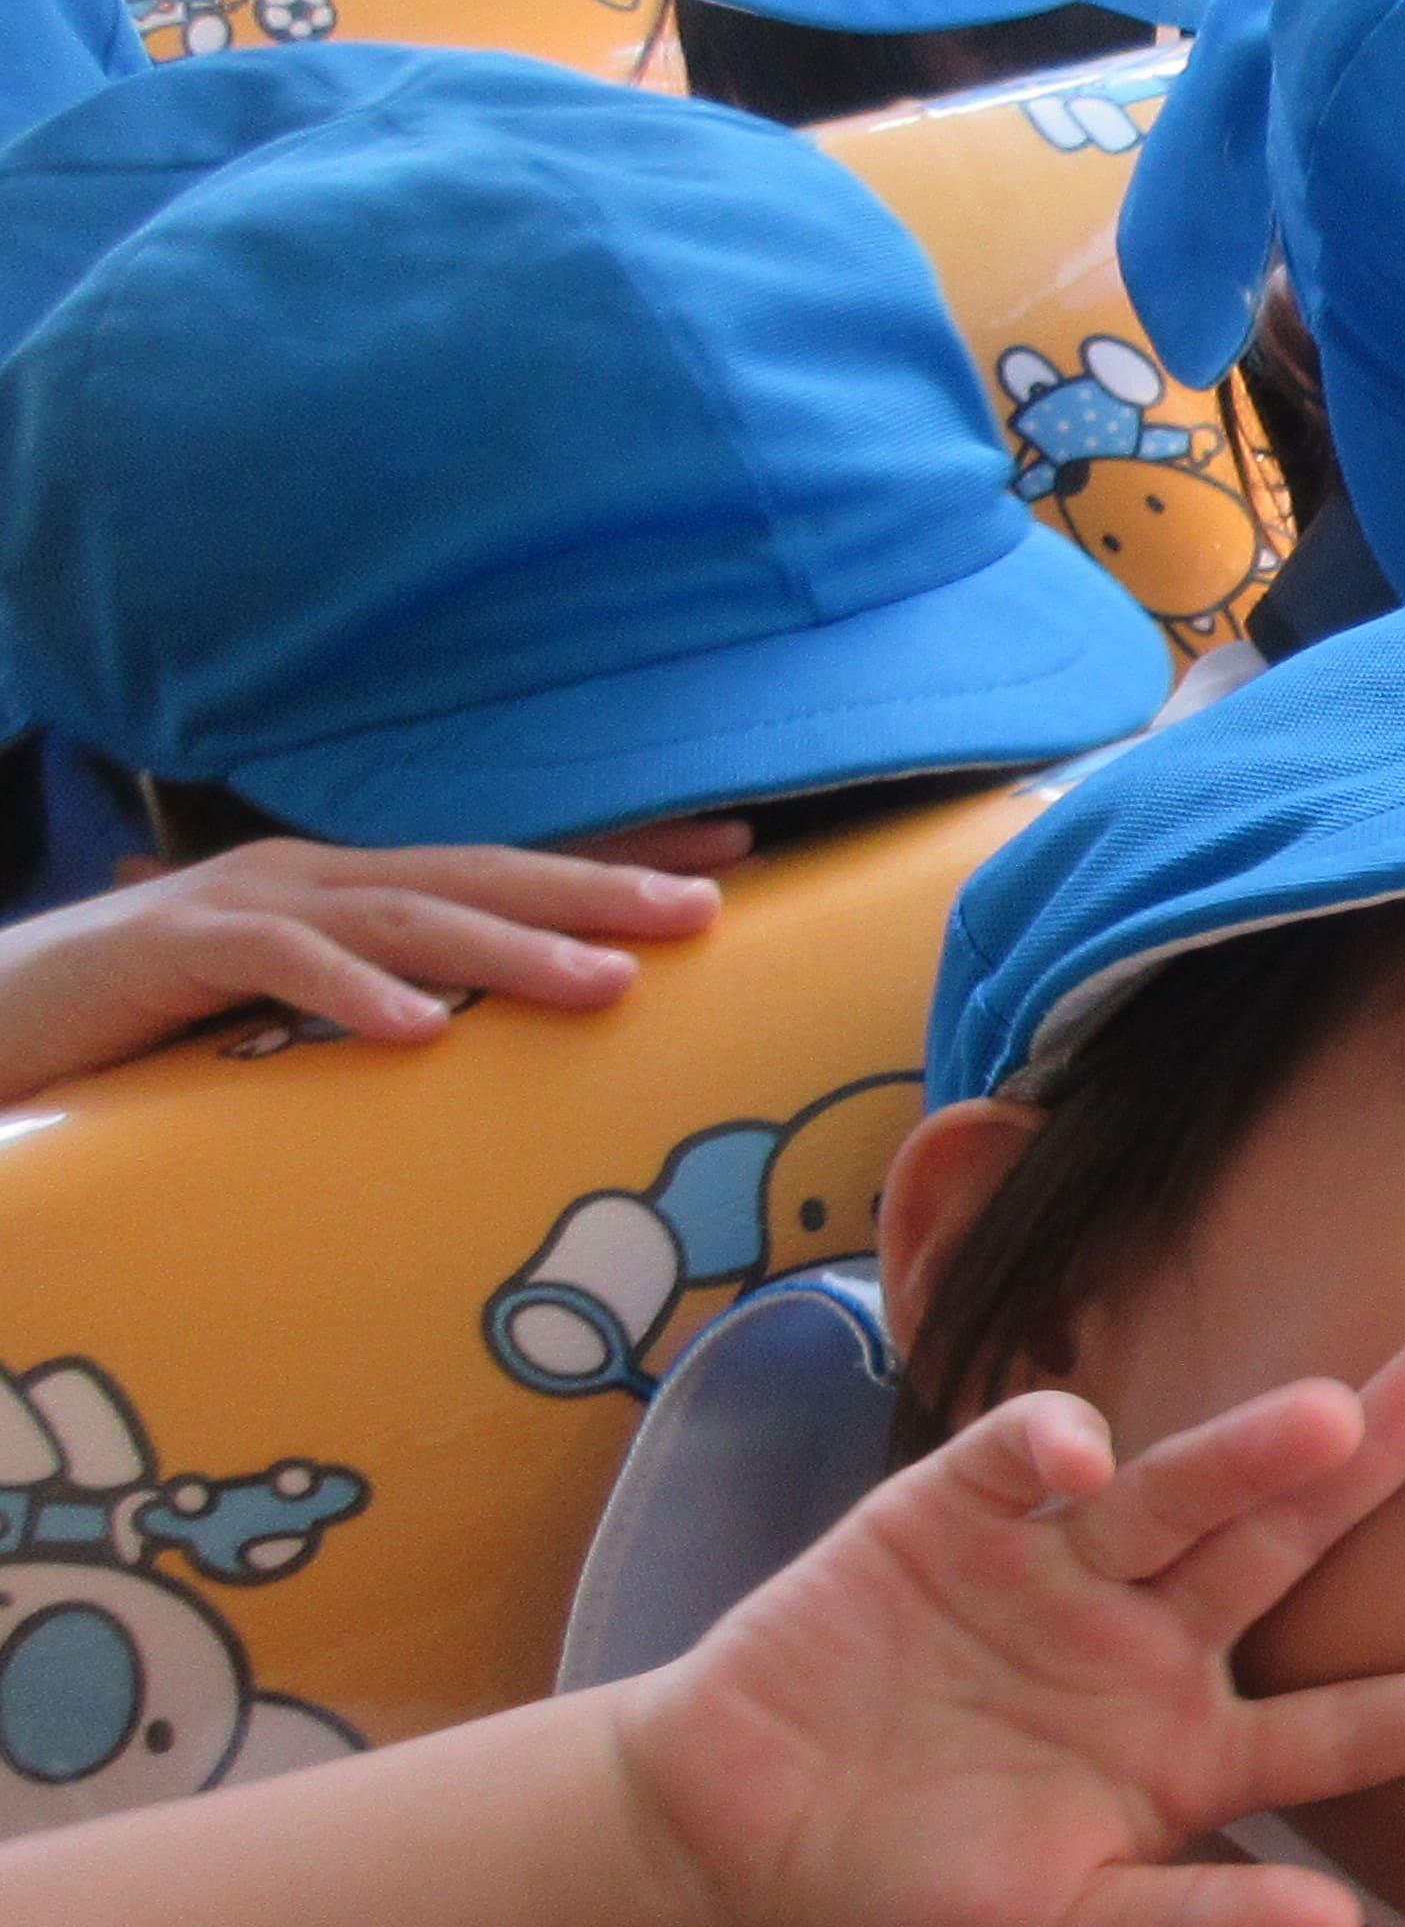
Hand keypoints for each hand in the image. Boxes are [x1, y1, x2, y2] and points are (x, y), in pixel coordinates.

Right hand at [0, 822, 746, 1102]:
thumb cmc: (148, 1032)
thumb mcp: (295, 1027)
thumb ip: (388, 1029)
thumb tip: (498, 1069)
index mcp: (350, 896)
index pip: (502, 869)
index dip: (614, 858)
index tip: (734, 860)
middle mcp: (311, 881)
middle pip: (477, 875)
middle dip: (596, 888)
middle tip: (707, 909)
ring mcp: (240, 905)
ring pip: (402, 916)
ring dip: (508, 947)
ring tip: (608, 980)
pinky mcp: (169, 949)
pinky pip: (274, 967)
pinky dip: (350, 993)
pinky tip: (419, 1031)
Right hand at [610, 1329, 1404, 1926]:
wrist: (725, 1850)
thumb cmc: (900, 1906)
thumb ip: (1198, 1924)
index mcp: (1193, 1754)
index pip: (1350, 1726)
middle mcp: (1150, 1645)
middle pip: (1288, 1549)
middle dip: (1383, 1467)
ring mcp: (1058, 1574)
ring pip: (1175, 1496)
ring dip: (1245, 1451)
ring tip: (1326, 1415)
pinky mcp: (949, 1519)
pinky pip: (1013, 1467)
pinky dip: (1043, 1448)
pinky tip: (1074, 1444)